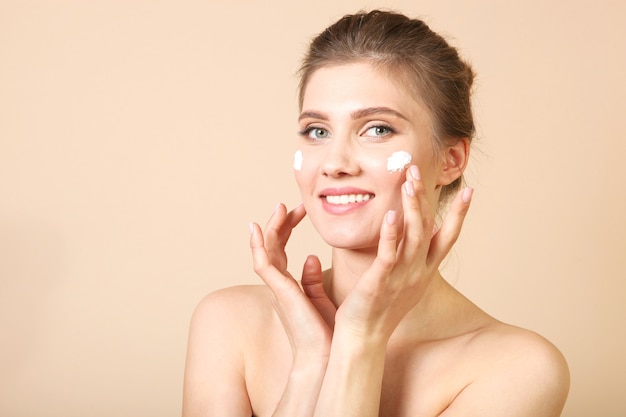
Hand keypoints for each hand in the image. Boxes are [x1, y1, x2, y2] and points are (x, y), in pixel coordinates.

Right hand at [249, 203, 335, 361]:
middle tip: (291, 204)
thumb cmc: (325, 332)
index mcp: (289, 285)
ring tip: (280, 207)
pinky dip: (258, 245)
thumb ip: (312, 278)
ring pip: (266, 251)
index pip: (283, 250)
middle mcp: (279, 285)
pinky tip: (257, 228)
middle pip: (273, 246)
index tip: (300, 210)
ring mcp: (277, 287)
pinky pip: (263, 264)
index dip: (288, 228)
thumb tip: (313, 256)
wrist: (325, 355)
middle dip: (280, 223)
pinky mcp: (279, 291)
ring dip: (271, 228)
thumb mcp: (320, 299)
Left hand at [335, 165, 472, 342]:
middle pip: (427, 229)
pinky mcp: (380, 282)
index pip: (446, 237)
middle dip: (424, 198)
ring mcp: (401, 277)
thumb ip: (407, 256)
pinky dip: (392, 234)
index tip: (470, 190)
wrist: (364, 337)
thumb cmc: (379, 307)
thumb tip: (407, 234)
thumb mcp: (401, 280)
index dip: (459, 214)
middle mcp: (417, 272)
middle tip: (417, 169)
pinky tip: (392, 214)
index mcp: (424, 270)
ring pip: (413, 238)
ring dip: (412, 209)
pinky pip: (389, 255)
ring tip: (409, 183)